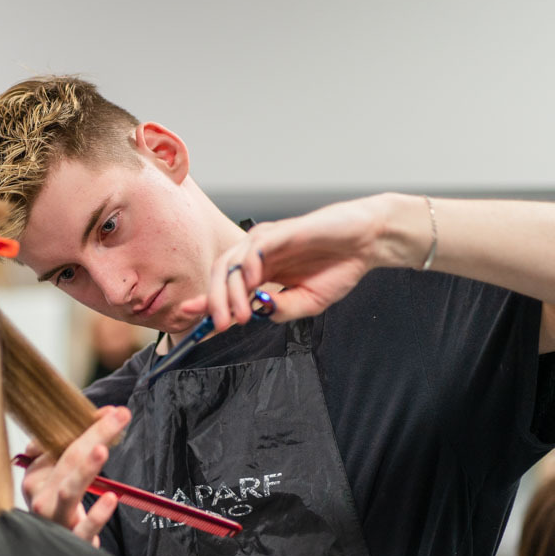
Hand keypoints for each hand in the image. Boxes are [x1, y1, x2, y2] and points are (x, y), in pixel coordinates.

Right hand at [15, 405, 129, 545]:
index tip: (112, 412)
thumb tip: (106, 414)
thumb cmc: (60, 511)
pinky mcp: (71, 542)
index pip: (58, 444)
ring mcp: (53, 519)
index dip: (85, 427)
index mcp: (35, 476)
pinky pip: (84, 527)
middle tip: (119, 416)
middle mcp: (40, 496)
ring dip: (86, 469)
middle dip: (95, 435)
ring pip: (68, 491)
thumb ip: (75, 448)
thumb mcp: (58, 479)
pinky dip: (97, 514)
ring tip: (102, 450)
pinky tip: (110, 499)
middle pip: (67, 460)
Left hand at [187, 196, 392, 331]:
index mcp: (261, 272)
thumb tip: (258, 313)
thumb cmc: (338, 268)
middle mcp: (258, 255)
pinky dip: (249, 264)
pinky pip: (256, 246)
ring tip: (238, 314)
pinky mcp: (281, 231)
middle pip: (220, 274)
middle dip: (214, 301)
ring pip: (232, 262)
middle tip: (220, 325)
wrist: (366, 243)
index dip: (204, 301)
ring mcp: (267, 241)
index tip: (188, 317)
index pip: (224, 286)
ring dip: (231, 290)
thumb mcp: (308, 302)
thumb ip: (282, 309)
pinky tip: (254, 282)